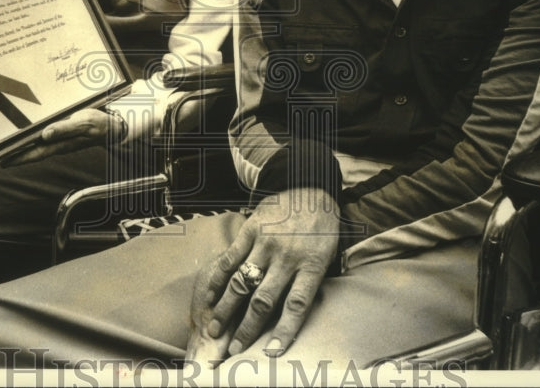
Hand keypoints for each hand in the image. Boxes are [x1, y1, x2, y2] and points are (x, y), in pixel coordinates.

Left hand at [1, 108, 114, 165]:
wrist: (112, 127)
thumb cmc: (97, 124)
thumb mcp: (82, 124)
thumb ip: (64, 129)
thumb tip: (45, 135)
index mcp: (60, 143)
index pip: (35, 153)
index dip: (19, 158)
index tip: (3, 162)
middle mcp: (58, 144)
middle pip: (32, 152)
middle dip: (16, 156)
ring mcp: (61, 141)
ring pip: (37, 147)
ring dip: (23, 149)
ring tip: (8, 150)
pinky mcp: (64, 135)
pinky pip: (44, 139)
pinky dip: (33, 140)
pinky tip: (29, 137)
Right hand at [186, 188, 339, 363]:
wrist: (309, 186)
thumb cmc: (321, 227)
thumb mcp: (329, 254)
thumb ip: (312, 282)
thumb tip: (296, 315)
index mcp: (312, 265)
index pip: (297, 306)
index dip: (284, 332)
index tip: (271, 352)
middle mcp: (288, 257)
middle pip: (264, 300)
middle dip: (247, 328)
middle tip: (234, 350)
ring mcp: (266, 243)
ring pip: (242, 282)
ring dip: (227, 309)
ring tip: (215, 330)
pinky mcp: (250, 230)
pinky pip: (230, 258)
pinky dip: (218, 280)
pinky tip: (210, 297)